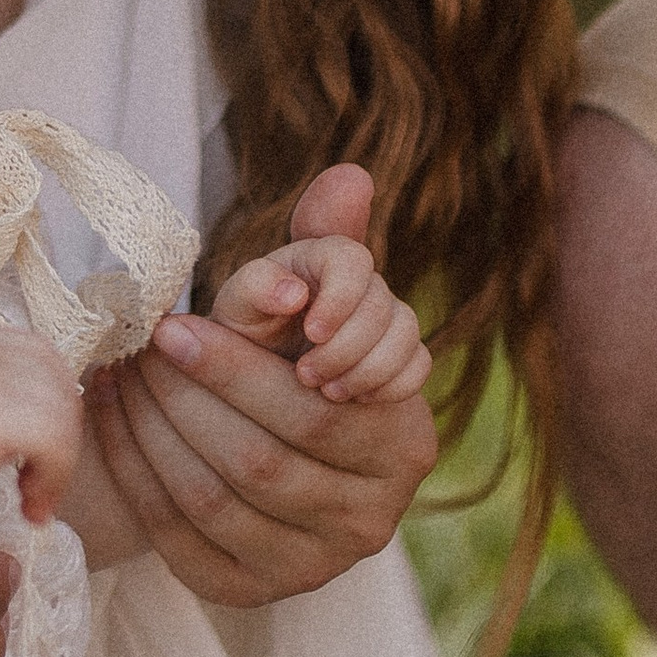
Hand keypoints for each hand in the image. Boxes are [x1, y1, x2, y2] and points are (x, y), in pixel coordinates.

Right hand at [0, 321, 82, 552]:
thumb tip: (49, 408)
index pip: (29, 350)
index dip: (48, 399)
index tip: (32, 452)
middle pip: (52, 372)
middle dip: (60, 426)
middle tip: (39, 479)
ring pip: (60, 406)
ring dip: (60, 459)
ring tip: (31, 499)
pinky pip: (56, 437)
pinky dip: (55, 478)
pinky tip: (30, 509)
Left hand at [88, 168, 438, 606]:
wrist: (260, 444)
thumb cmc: (290, 357)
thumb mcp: (313, 302)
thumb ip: (330, 243)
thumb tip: (347, 176)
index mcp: (404, 446)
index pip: (313, 413)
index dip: (237, 368)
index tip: (173, 325)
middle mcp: (371, 521)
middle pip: (260, 462)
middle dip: (185, 401)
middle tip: (133, 352)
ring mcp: (311, 567)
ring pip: (215, 501)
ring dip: (151, 437)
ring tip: (113, 379)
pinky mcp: (249, 593)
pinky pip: (180, 539)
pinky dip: (136, 478)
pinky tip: (110, 425)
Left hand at [213, 216, 432, 405]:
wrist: (264, 377)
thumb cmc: (248, 333)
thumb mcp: (236, 308)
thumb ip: (254, 287)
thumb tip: (293, 293)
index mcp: (321, 258)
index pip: (352, 258)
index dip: (340, 298)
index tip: (312, 333)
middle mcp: (361, 282)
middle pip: (380, 305)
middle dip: (344, 348)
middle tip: (306, 375)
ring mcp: (387, 317)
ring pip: (405, 334)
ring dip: (367, 371)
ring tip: (328, 392)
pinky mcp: (403, 352)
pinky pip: (419, 365)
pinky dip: (391, 386)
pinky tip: (357, 399)